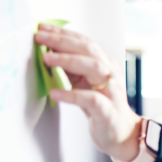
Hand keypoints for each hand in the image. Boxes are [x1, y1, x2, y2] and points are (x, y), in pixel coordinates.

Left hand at [35, 23, 142, 160]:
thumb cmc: (101, 106)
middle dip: (62, 41)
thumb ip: (71, 68)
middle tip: (41, 37)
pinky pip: (91, 99)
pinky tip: (55, 93)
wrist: (120, 132)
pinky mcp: (107, 110)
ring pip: (93, 67)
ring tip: (47, 59)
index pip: (84, 42)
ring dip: (68, 60)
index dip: (63, 33)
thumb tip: (48, 51)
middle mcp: (110, 73)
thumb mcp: (84, 83)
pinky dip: (72, 95)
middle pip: (88, 50)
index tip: (43, 28)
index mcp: (104, 63)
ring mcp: (111, 91)